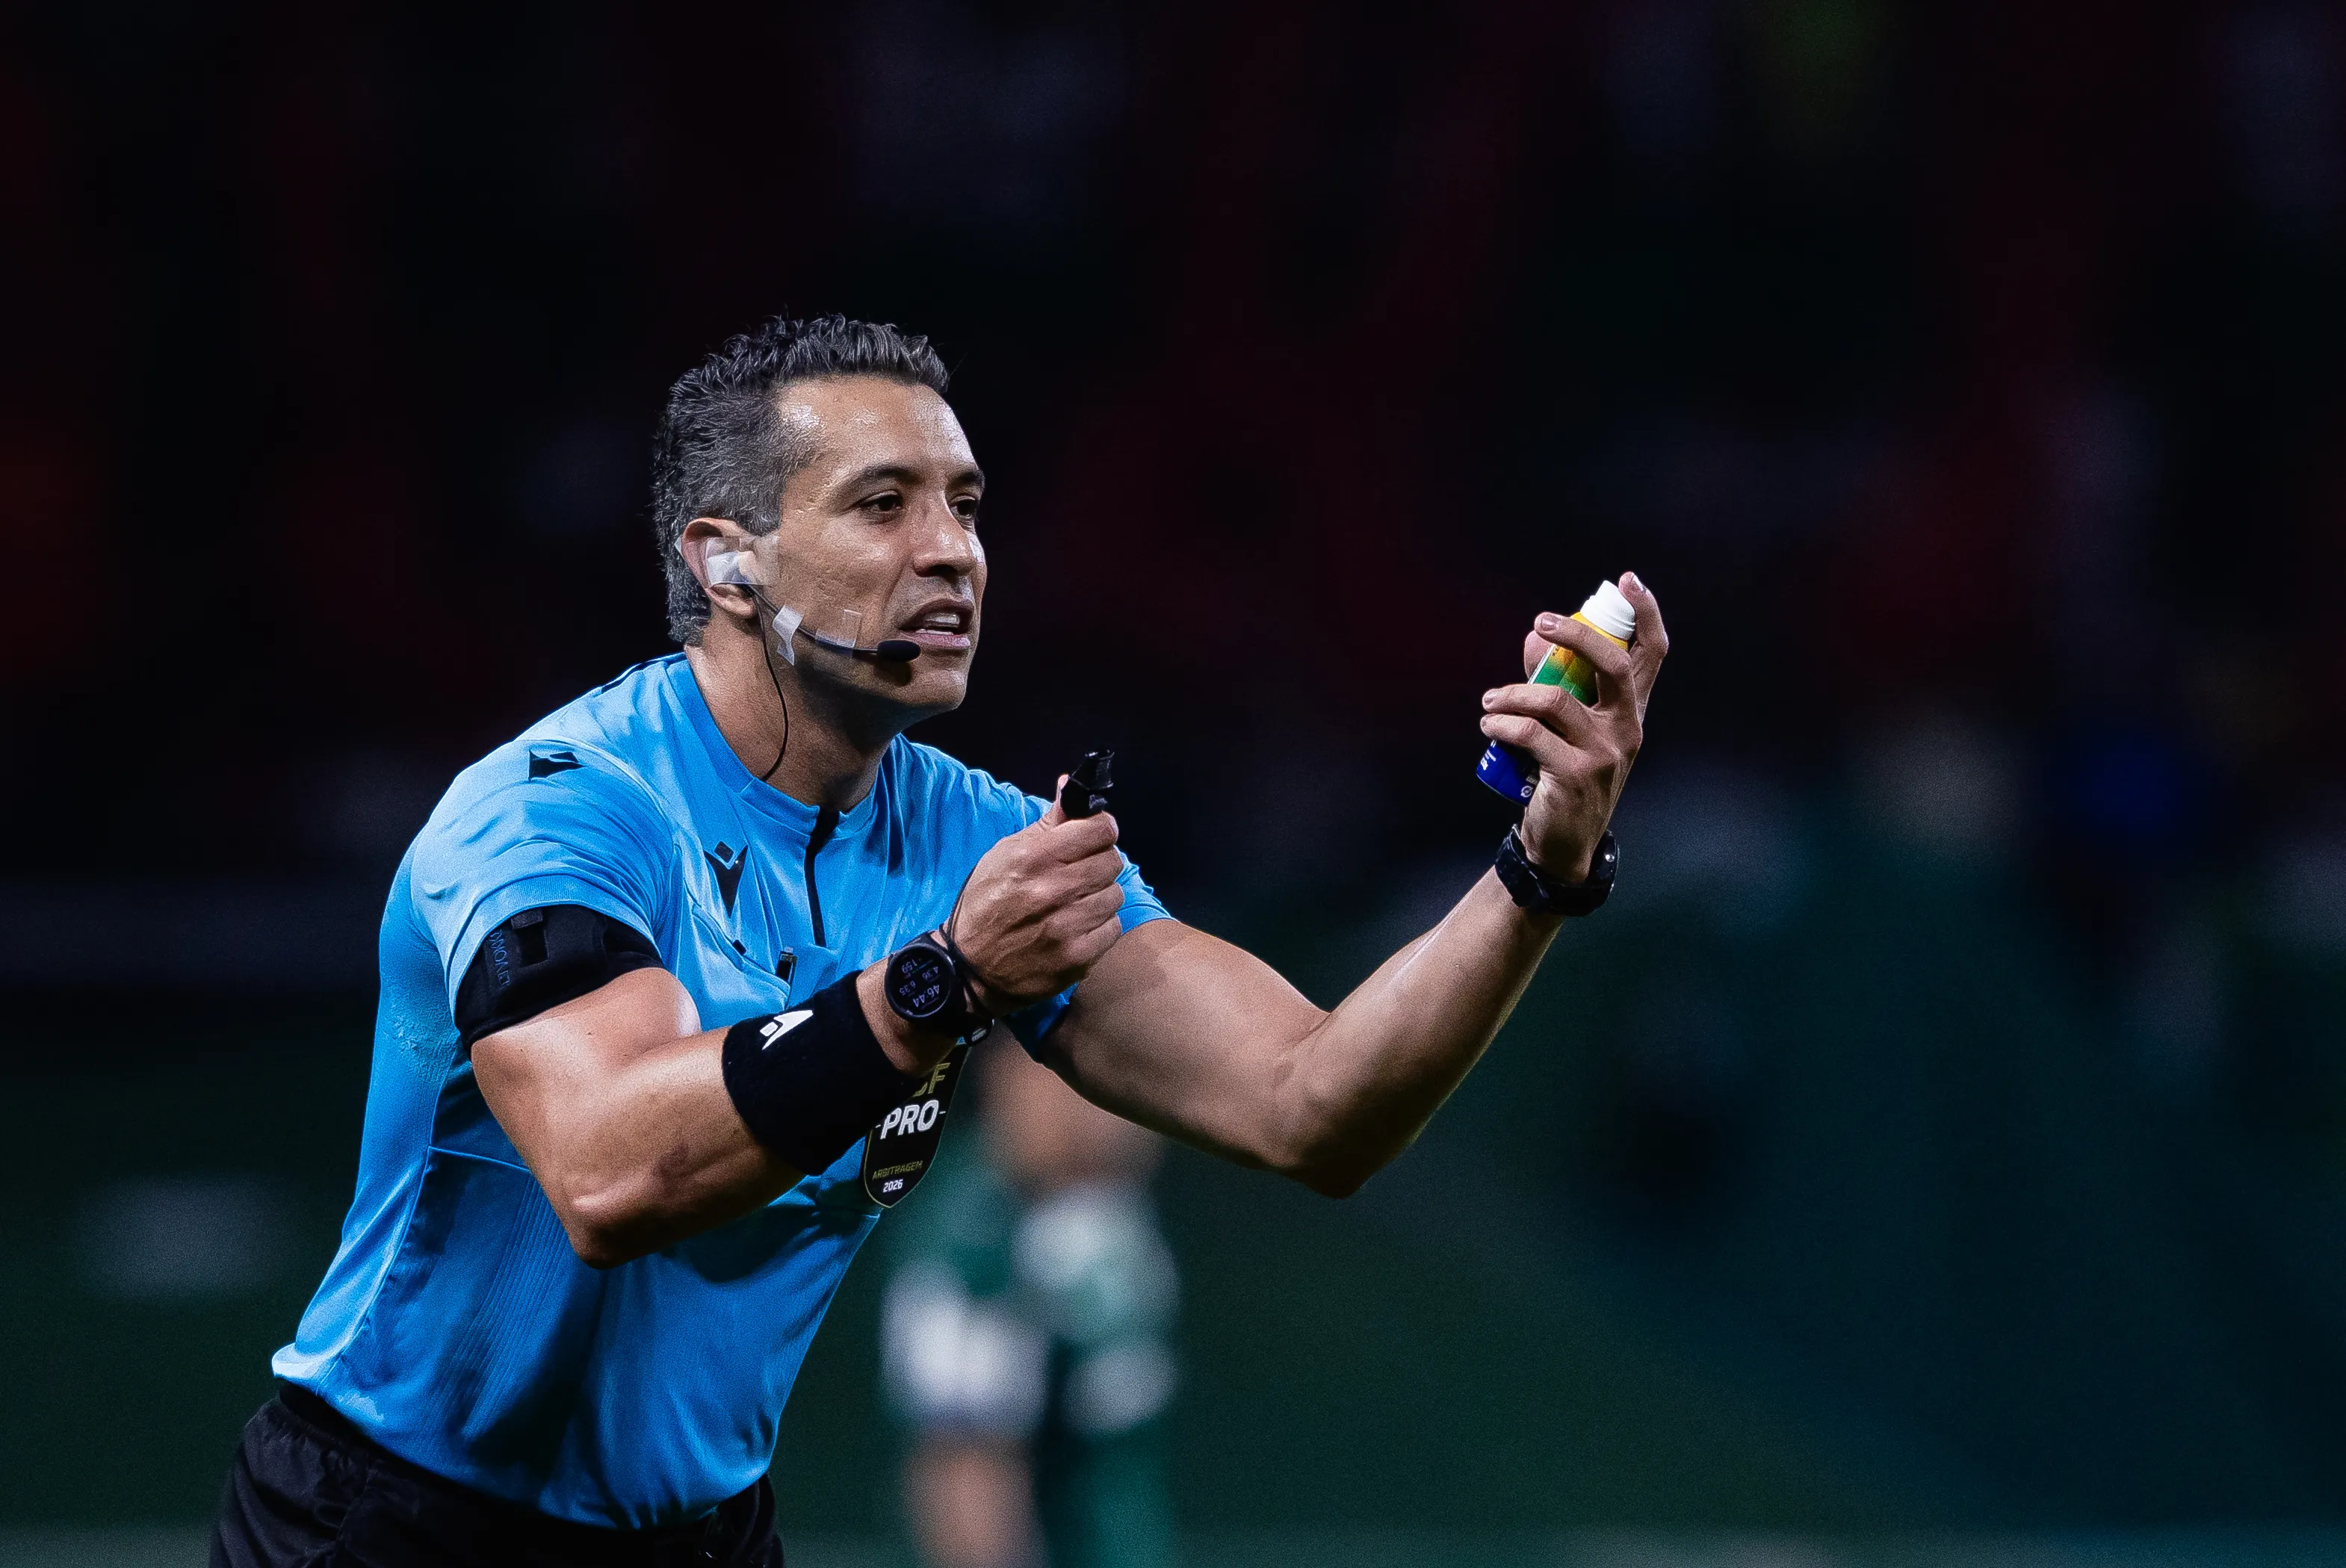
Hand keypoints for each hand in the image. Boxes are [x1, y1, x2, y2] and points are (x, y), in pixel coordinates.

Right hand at [947, 783, 1128, 1009]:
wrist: (968, 969)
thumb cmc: (986, 903)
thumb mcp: (1005, 854)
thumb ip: (1047, 823)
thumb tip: (1072, 784)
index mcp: (1033, 857)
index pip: (1100, 829)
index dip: (1101, 829)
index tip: (1093, 837)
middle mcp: (1053, 890)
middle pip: (1112, 861)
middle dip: (1099, 863)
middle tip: (1080, 873)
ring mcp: (1067, 927)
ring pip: (1115, 895)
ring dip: (1099, 896)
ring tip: (1075, 903)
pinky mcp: (1076, 958)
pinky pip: (1112, 928)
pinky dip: (1099, 927)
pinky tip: (1076, 927)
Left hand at [1478, 572, 1668, 882]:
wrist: (1561, 842)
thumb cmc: (1562, 774)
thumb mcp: (1566, 728)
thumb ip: (1555, 683)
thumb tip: (1536, 640)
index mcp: (1630, 710)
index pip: (1651, 654)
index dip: (1646, 613)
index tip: (1628, 580)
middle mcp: (1628, 727)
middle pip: (1613, 664)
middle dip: (1574, 636)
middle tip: (1540, 624)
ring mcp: (1607, 752)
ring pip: (1556, 700)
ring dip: (1512, 695)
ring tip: (1489, 703)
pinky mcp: (1578, 774)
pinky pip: (1533, 734)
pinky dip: (1503, 725)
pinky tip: (1491, 727)